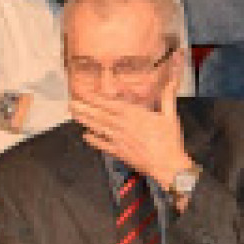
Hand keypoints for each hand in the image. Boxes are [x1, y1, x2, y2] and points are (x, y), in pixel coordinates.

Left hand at [70, 90, 193, 194]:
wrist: (167, 165)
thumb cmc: (169, 140)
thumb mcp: (170, 115)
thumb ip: (167, 95)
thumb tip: (173, 79)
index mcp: (133, 114)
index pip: (109, 103)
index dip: (94, 97)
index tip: (83, 91)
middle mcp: (122, 125)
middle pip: (99, 114)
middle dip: (84, 107)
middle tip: (71, 101)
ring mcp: (118, 139)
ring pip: (98, 127)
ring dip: (85, 120)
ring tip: (74, 113)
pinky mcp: (119, 152)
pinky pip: (103, 145)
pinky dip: (93, 140)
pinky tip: (85, 135)